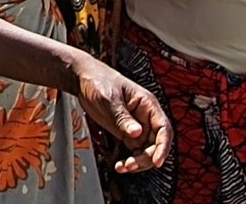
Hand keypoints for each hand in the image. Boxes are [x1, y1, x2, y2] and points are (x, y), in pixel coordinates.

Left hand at [72, 53, 170, 172]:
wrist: (82, 78)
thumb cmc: (98, 81)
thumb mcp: (109, 98)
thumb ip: (122, 116)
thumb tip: (137, 133)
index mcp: (147, 104)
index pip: (163, 128)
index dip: (163, 146)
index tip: (157, 161)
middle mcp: (145, 117)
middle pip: (156, 144)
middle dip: (147, 158)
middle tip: (131, 165)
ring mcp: (137, 126)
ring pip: (146, 151)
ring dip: (138, 162)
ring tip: (123, 167)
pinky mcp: (126, 132)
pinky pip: (134, 151)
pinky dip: (129, 160)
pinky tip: (119, 165)